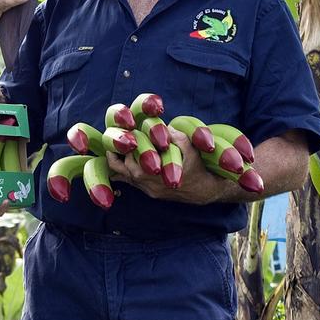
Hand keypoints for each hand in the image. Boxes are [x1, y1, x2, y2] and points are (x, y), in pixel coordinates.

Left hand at [106, 129, 225, 203]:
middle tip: (118, 137)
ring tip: (115, 147)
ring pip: (122, 176)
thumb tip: (164, 127)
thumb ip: (178, 138)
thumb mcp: (191, 150)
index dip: (127, 143)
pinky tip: (121, 161)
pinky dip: (123, 172)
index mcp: (156, 173)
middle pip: (122, 167)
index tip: (126, 132)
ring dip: (119, 161)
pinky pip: (129, 183)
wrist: (204, 191)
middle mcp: (148, 183)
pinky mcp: (149, 192)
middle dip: (120, 151)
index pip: (132, 156)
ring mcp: (147, 189)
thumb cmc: (198, 168)